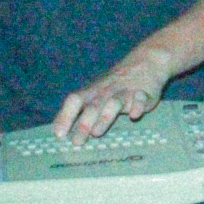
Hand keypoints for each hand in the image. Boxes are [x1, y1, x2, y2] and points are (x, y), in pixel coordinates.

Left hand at [52, 46, 169, 145]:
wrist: (145, 61)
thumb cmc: (114, 85)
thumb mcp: (96, 92)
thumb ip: (81, 110)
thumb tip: (60, 131)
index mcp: (93, 92)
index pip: (75, 100)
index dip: (65, 116)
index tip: (58, 134)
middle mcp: (107, 92)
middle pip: (93, 106)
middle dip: (83, 123)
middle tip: (76, 142)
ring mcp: (125, 92)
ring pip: (114, 103)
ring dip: (104, 117)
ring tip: (96, 132)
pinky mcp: (144, 94)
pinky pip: (140, 99)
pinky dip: (137, 106)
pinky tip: (134, 115)